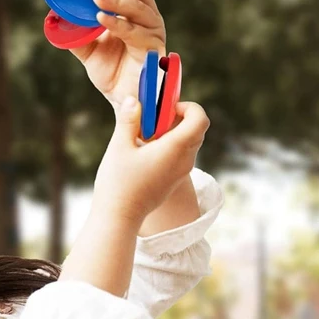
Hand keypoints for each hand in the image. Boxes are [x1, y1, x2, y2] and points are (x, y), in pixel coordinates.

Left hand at [69, 0, 165, 109]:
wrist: (120, 100)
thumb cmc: (110, 73)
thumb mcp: (89, 50)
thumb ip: (78, 34)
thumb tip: (57, 20)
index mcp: (136, 16)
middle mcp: (148, 21)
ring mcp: (153, 33)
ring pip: (140, 8)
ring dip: (117, 2)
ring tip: (96, 1)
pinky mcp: (154, 49)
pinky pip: (136, 32)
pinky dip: (118, 24)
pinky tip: (102, 20)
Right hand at [92, 96, 209, 226]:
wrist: (119, 217)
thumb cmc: (118, 183)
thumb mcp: (119, 146)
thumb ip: (129, 120)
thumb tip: (135, 100)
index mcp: (175, 149)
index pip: (200, 118)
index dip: (189, 107)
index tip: (168, 108)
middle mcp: (184, 161)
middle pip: (197, 130)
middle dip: (180, 119)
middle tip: (155, 120)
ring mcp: (180, 173)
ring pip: (189, 145)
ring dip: (174, 134)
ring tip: (146, 138)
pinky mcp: (173, 182)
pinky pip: (180, 158)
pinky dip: (170, 149)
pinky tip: (145, 154)